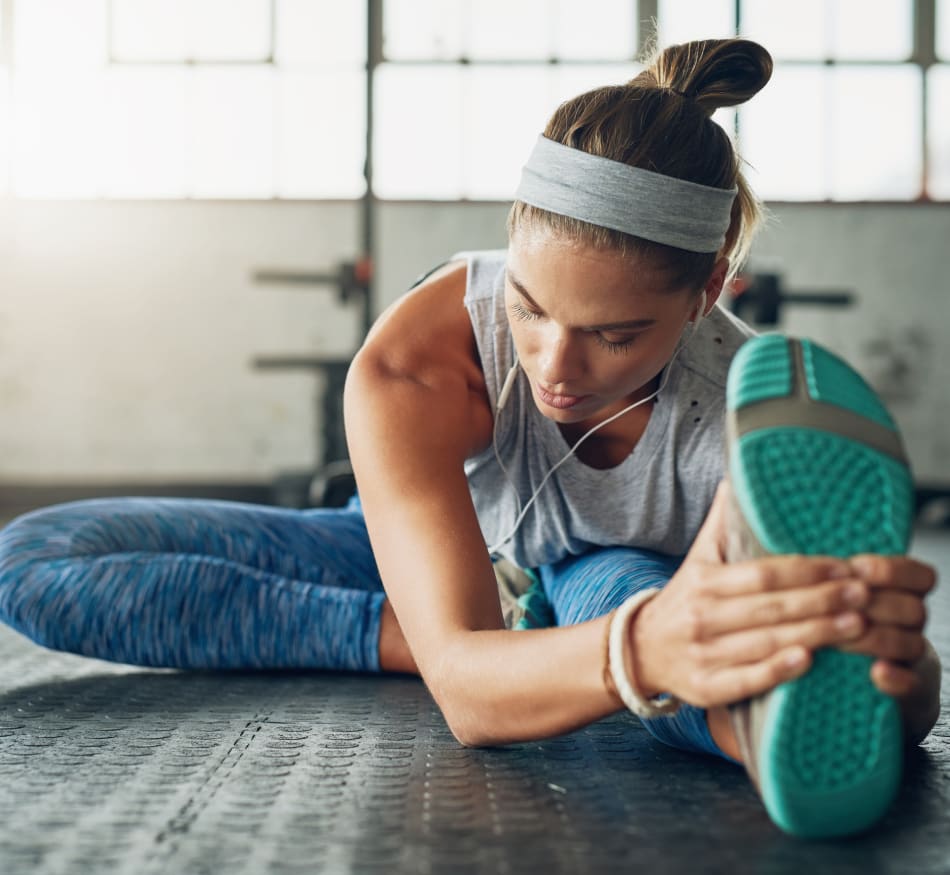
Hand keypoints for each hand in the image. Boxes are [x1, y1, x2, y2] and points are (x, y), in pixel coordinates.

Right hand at [630, 483, 934, 709]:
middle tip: (863, 594)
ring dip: (814, 634)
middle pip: (770, 608)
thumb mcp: (698, 560)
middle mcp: (702, 617)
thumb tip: (739, 478)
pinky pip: (747, 680)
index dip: (805, 570)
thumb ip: (721, 524)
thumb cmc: (684, 601)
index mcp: (704, 582)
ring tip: (856, 625)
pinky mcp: (706, 688)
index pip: (762, 573)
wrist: (639, 650)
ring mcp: (703, 654)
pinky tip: (809, 661)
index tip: (843, 566)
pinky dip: (777, 671)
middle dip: (822, 601)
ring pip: (766, 643)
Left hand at [835, 553, 934, 696]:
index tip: (856, 568)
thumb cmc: (826, 629)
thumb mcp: (827, 600)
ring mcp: (910, 659)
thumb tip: (791, 556)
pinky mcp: (906, 693)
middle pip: (912, 608)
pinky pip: (911, 686)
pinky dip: (895, 678)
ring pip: (911, 643)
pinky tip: (877, 671)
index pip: (917, 576)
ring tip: (838, 639)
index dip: (890, 570)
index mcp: (896, 595)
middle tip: (838, 607)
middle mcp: (908, 625)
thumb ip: (822, 580)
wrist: (840, 685)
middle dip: (874, 605)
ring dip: (875, 638)